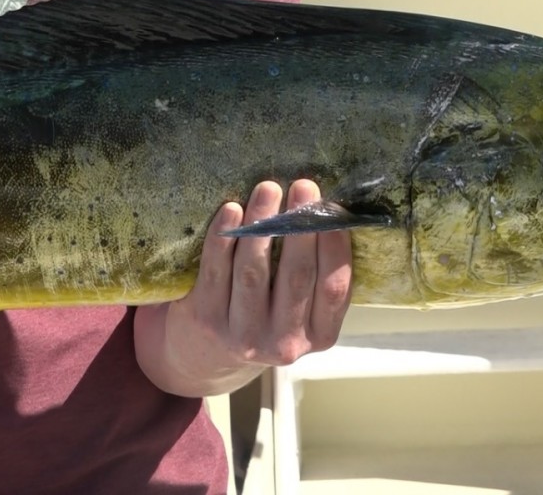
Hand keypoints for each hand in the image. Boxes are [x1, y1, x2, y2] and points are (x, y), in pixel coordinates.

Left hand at [134, 179, 352, 396]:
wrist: (208, 356)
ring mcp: (244, 335)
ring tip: (268, 188)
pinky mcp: (207, 320)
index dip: (335, 245)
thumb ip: (317, 276)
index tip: (333, 207)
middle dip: (300, 226)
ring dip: (262, 223)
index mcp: (320, 335)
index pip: (335, 287)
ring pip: (254, 271)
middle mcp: (285, 342)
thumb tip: (328, 211)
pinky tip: (231, 210)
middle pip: (296, 276)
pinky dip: (224, 237)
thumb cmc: (267, 317)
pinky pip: (216, 271)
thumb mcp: (303, 313)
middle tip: (304, 186)